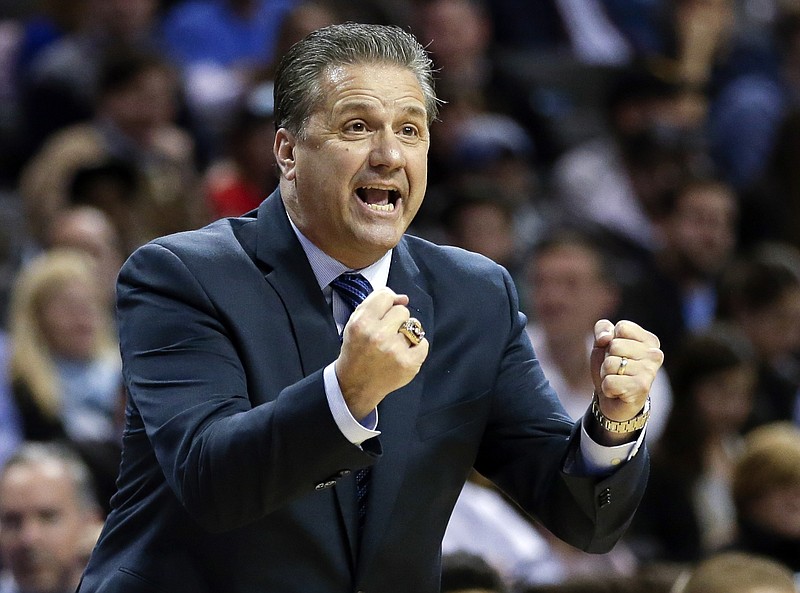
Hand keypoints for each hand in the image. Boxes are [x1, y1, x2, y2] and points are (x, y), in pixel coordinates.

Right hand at [335, 287, 428, 419]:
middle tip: (386, 335)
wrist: (356, 384)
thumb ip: (376, 304)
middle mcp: (377, 336)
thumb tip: (403, 298)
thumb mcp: (355, 323)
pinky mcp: (408, 363)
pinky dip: (416, 348)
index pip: (385, 296)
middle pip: (403, 311)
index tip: (385, 313)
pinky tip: (403, 354)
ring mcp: (394, 350)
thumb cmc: (357, 351)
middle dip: (396, 321)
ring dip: (407, 334)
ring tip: (394, 345)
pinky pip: (424, 343)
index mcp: (361, 323)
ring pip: (414, 325)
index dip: (388, 303)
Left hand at [590, 319, 663, 424]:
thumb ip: (602, 329)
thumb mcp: (603, 344)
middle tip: (616, 370)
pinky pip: (609, 382)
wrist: (614, 400)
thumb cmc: (611, 368)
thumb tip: (605, 337)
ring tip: (617, 380)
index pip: (622, 327)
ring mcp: (650, 371)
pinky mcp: (642, 387)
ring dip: (606, 374)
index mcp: (649, 340)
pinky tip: (617, 391)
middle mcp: (654, 354)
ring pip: (610, 364)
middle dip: (607, 359)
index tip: (617, 353)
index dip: (610, 341)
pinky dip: (607, 388)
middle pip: (614, 345)